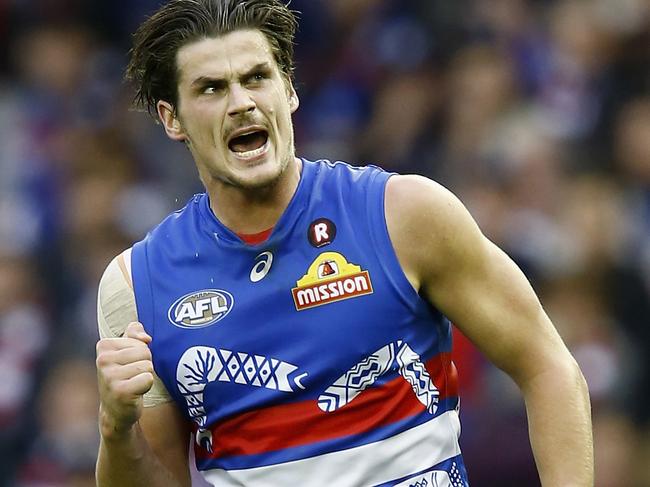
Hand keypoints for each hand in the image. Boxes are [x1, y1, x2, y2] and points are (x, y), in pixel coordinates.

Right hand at [96, 322, 153, 438]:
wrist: (115, 409)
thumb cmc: (124, 375)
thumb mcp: (127, 350)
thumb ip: (135, 333)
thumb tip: (146, 338)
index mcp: (104, 346)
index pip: (141, 342)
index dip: (141, 354)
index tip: (129, 365)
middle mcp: (103, 360)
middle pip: (146, 353)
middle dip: (145, 365)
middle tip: (132, 376)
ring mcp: (109, 377)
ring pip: (148, 366)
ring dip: (145, 376)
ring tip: (132, 384)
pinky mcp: (120, 392)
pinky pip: (148, 379)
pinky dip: (146, 386)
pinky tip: (134, 393)